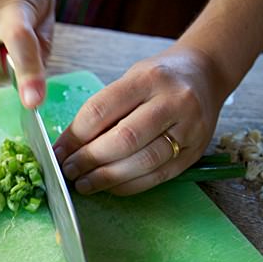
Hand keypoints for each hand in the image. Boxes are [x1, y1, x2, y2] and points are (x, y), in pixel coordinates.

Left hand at [52, 45, 228, 195]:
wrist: (205, 75)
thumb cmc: (157, 79)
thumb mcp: (128, 81)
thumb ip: (100, 111)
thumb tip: (66, 146)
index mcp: (148, 78)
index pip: (101, 110)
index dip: (74, 136)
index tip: (57, 152)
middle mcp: (172, 102)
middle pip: (123, 139)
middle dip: (89, 160)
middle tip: (68, 171)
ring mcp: (188, 129)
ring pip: (142, 161)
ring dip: (107, 177)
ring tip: (84, 184)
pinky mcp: (194, 154)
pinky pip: (157, 176)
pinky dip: (129, 185)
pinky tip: (110, 186)